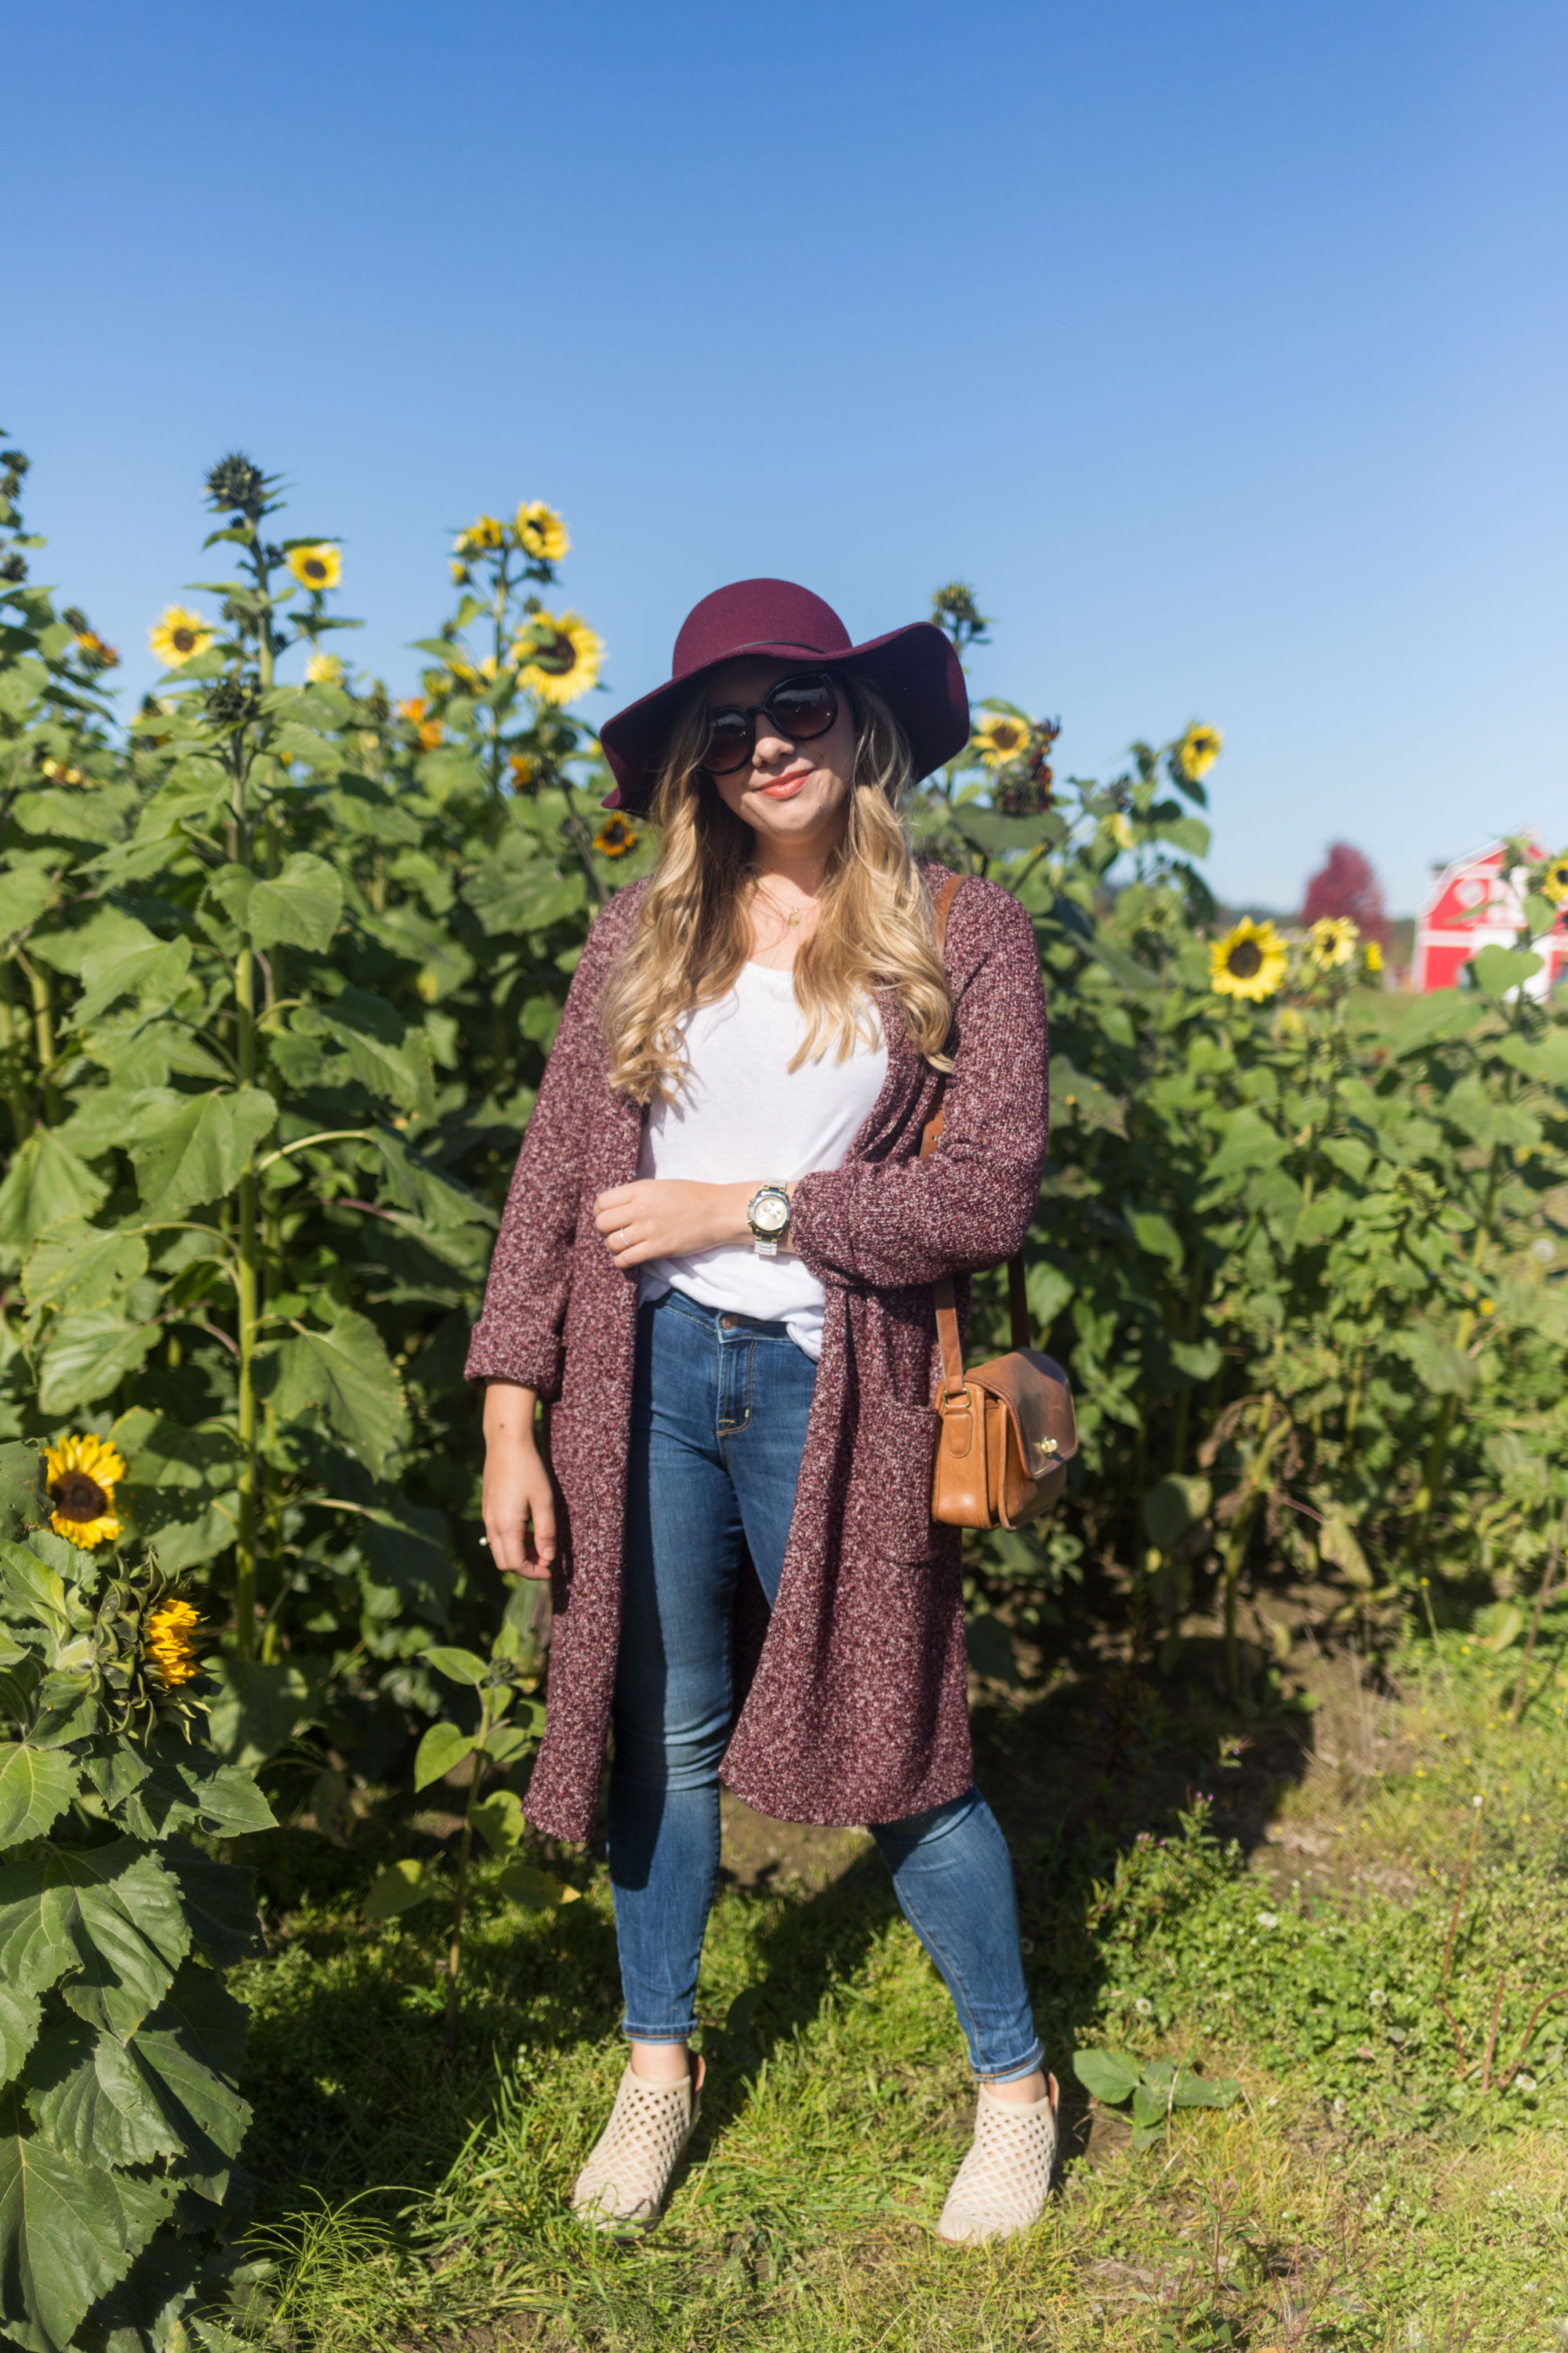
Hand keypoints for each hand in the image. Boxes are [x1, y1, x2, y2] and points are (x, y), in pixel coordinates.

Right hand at [481, 1382, 555, 1579]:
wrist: (506, 1444)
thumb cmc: (529, 1470)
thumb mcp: (544, 1502)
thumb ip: (546, 1533)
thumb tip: (548, 1558)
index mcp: (506, 1526)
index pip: (515, 1564)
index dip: (534, 1573)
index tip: (551, 1570)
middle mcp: (492, 1525)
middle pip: (504, 1562)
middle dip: (525, 1567)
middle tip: (545, 1560)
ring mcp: (487, 1517)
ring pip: (498, 1549)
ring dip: (518, 1554)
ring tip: (539, 1543)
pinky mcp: (487, 1508)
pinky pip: (496, 1535)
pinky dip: (511, 1541)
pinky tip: (527, 1527)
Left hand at [593, 1177, 759, 1268]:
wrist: (720, 1211)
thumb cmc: (694, 1197)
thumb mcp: (661, 1187)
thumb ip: (638, 1195)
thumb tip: (616, 1209)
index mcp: (640, 1189)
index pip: (602, 1202)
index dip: (599, 1213)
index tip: (606, 1219)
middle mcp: (641, 1208)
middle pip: (602, 1224)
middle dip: (604, 1231)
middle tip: (615, 1234)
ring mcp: (649, 1229)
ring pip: (612, 1243)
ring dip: (614, 1248)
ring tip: (624, 1247)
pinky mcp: (659, 1248)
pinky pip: (626, 1259)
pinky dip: (622, 1262)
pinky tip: (628, 1260)